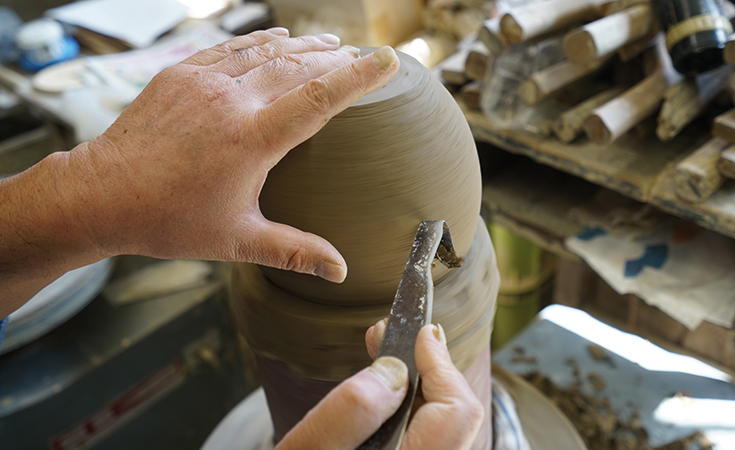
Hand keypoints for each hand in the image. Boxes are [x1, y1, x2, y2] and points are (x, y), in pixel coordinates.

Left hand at [61, 29, 398, 281]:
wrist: (100, 195)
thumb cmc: (168, 220)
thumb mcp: (238, 240)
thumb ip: (294, 251)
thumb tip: (340, 270)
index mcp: (251, 139)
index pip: (319, 99)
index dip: (358, 78)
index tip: (387, 60)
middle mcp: (230, 101)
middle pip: (297, 66)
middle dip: (334, 58)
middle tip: (360, 54)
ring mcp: (202, 83)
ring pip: (265, 52)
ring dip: (301, 46)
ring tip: (328, 44)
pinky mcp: (180, 75)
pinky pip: (229, 48)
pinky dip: (259, 42)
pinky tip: (275, 38)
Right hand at [275, 323, 483, 449]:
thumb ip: (351, 410)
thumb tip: (396, 369)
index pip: (455, 413)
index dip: (441, 365)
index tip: (421, 332)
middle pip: (455, 420)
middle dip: (430, 370)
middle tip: (395, 336)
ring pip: (442, 430)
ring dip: (419, 388)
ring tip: (386, 357)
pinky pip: (424, 441)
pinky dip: (410, 411)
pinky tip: (385, 394)